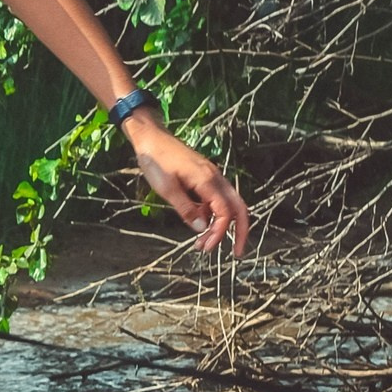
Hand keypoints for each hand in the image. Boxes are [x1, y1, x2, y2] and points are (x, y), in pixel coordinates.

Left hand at [126, 115, 249, 255]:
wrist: (151, 138)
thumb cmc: (156, 161)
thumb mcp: (167, 189)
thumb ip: (185, 209)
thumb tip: (202, 229)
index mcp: (207, 180)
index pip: (225, 211)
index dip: (220, 232)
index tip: (208, 247)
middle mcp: (215, 178)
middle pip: (239, 207)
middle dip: (240, 231)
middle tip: (236, 253)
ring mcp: (212, 177)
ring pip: (228, 204)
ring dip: (221, 225)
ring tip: (204, 244)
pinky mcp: (205, 178)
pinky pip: (215, 199)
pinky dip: (212, 215)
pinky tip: (197, 224)